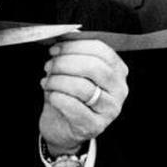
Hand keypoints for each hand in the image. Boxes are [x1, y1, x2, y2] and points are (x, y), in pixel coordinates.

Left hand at [38, 39, 128, 154]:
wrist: (64, 128)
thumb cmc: (70, 96)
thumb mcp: (74, 72)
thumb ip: (73, 54)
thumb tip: (62, 38)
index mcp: (118, 71)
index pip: (101, 50)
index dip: (75, 46)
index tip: (56, 49)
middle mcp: (120, 90)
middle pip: (93, 67)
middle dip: (65, 63)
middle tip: (49, 66)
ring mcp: (110, 110)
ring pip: (82, 87)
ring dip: (57, 80)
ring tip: (47, 82)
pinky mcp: (94, 126)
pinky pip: (72, 106)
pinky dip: (56, 97)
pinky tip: (50, 95)